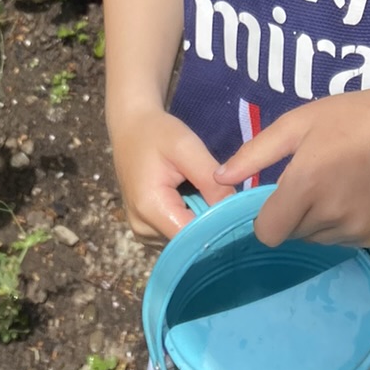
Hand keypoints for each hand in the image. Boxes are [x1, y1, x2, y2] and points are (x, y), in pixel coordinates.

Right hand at [111, 107, 230, 245]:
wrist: (131, 128)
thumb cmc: (158, 133)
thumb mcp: (187, 147)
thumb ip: (211, 180)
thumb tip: (234, 211)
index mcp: (150, 208)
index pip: (193, 238)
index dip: (218, 228)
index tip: (237, 213)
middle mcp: (143, 228)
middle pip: (189, 242)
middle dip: (210, 223)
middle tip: (223, 196)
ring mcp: (143, 232)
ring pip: (185, 240)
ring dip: (200, 221)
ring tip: (202, 192)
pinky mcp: (146, 230)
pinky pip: (176, 233)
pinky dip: (189, 219)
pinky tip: (191, 198)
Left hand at [218, 84, 369, 248]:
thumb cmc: (350, 118)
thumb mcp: (297, 124)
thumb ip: (255, 154)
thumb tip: (218, 178)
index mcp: (305, 185)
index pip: (266, 233)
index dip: (266, 217)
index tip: (279, 195)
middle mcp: (329, 215)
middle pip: (291, 234)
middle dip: (293, 213)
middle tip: (315, 178)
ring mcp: (355, 230)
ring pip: (315, 240)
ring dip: (316, 221)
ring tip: (337, 184)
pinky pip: (341, 241)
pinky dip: (340, 225)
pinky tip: (355, 195)